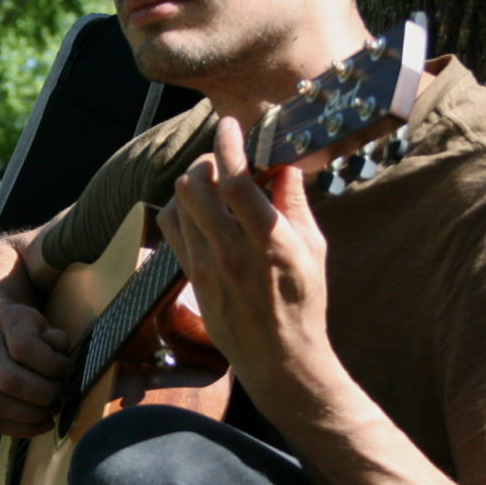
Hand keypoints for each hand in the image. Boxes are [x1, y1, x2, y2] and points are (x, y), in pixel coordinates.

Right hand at [0, 297, 72, 437]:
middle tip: (59, 395)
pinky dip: (20, 429)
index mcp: (2, 320)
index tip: (67, 369)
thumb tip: (63, 368)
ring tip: (51, 410)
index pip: (24, 348)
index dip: (52, 365)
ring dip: (32, 415)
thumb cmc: (22, 329)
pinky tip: (40, 424)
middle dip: (43, 395)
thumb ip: (56, 341)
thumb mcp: (42, 323)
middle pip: (9, 380)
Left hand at [156, 116, 336, 396]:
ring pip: (179, 203)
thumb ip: (295, 204)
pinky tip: (199, 210)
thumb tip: (284, 164)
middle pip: (196, 185)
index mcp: (269, 241)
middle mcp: (231, 252)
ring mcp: (206, 266)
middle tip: (224, 159)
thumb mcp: (314, 250)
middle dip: (209, 160)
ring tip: (212, 183)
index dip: (229, 145)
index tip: (232, 126)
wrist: (280, 358)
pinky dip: (181, 208)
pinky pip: (171, 228)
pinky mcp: (192, 278)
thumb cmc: (303, 302)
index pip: (235, 181)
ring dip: (194, 182)